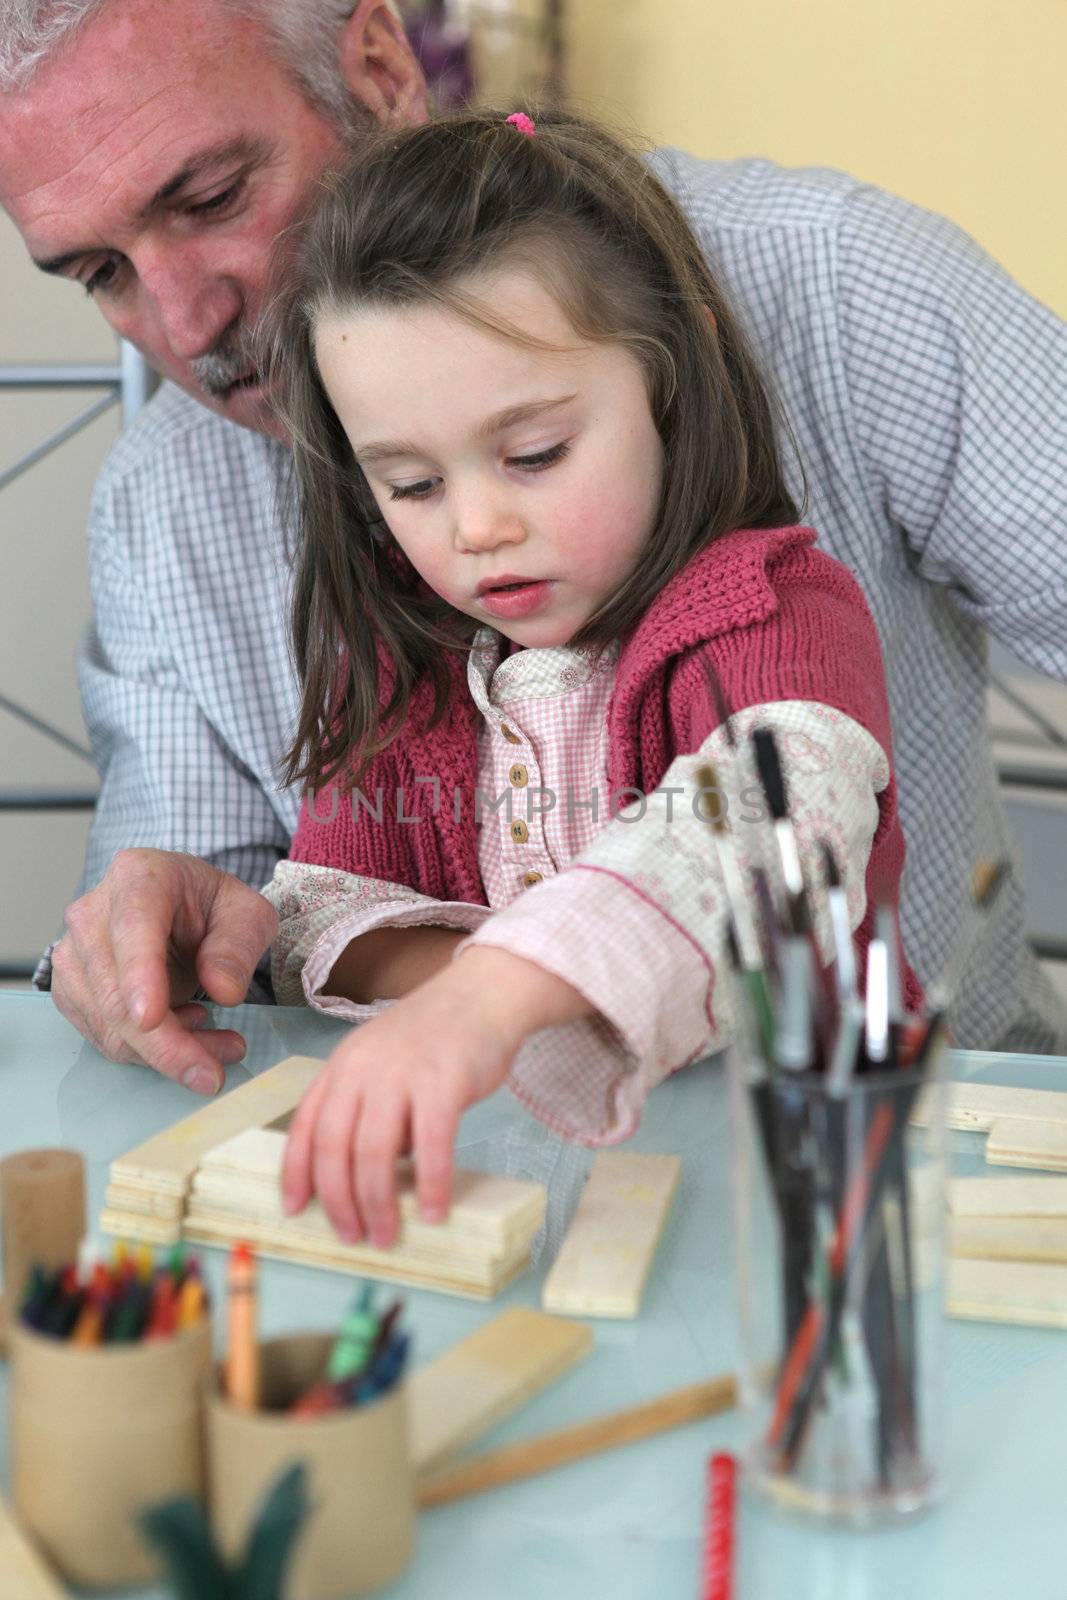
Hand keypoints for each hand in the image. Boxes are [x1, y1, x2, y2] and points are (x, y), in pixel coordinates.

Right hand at [51, 849, 277, 1093]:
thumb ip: (239, 947)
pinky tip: (185, 1028)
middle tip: (215, 1072)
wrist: (177, 904)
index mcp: (138, 877)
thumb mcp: (246, 914)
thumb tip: (224, 991)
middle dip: (168, 1044)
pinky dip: (149, 1051)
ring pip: (110, 1026)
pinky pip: (105, 1037)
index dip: (139, 976)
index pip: (133, 929)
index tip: (151, 1019)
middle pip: (116, 994)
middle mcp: (92, 913)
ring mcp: (74, 954)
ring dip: (167, 1051)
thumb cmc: (209, 904)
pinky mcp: (71, 989)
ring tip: (219, 1044)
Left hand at [282, 946, 592, 1245]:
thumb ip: (368, 1107)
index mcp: (342, 1065)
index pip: (306, 1126)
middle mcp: (363, 1069)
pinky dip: (430, 1184)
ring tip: (386, 1234)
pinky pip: (431, 1146)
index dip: (297, 1173)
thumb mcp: (382, 1061)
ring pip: (375, 1153)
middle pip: (336, 1147)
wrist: (483, 995)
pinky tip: (433, 1211)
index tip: (295, 1209)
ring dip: (378, 1203)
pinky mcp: (443, 1083)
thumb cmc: (436, 1036)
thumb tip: (372, 1171)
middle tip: (350, 1236)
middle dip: (339, 1201)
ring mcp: (402, 1075)